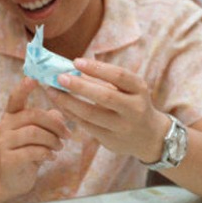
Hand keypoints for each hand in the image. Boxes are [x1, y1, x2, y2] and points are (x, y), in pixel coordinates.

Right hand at [0, 77, 70, 197]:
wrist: (11, 179)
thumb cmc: (28, 151)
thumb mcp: (39, 134)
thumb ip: (48, 120)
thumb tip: (59, 112)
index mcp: (12, 115)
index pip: (16, 97)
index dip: (24, 87)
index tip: (34, 78)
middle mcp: (4, 125)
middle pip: (33, 115)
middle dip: (55, 124)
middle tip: (68, 135)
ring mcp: (4, 142)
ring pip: (34, 133)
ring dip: (53, 140)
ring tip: (59, 147)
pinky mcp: (8, 159)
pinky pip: (33, 151)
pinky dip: (47, 153)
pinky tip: (51, 157)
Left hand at [51, 58, 170, 163]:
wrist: (149, 136)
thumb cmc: (132, 103)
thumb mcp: (128, 89)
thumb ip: (105, 79)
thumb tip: (72, 67)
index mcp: (140, 89)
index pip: (119, 76)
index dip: (97, 68)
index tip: (76, 62)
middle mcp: (134, 108)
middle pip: (105, 96)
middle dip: (79, 86)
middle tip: (59, 77)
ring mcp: (123, 127)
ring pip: (91, 114)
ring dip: (68, 102)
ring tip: (52, 91)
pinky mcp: (111, 140)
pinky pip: (86, 126)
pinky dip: (71, 114)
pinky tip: (60, 105)